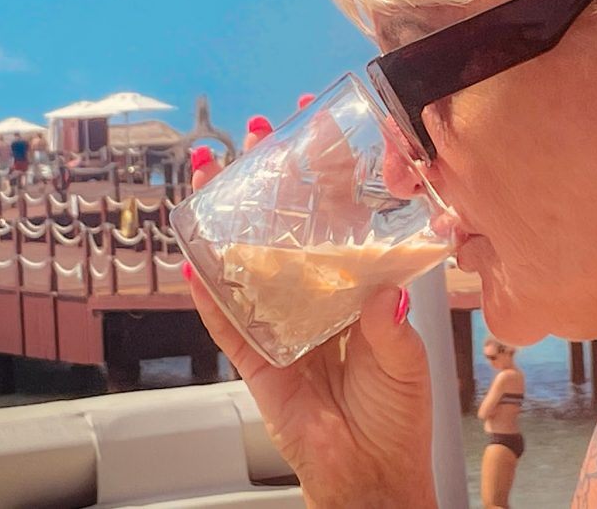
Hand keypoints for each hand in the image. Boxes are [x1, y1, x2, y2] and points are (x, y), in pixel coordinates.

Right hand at [186, 113, 437, 507]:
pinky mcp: (257, 360)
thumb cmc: (397, 416)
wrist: (373, 476)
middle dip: (271, 176)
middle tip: (258, 130)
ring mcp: (282, 324)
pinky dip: (207, 295)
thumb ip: (391, 328)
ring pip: (248, 260)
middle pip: (286, 225)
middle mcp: (316, 296)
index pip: (340, 216)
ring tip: (209, 169)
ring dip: (227, 216)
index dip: (329, 171)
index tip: (322, 124)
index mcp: (357, 286)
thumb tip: (381, 294)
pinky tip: (191, 259)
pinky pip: (227, 322)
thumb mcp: (405, 362)